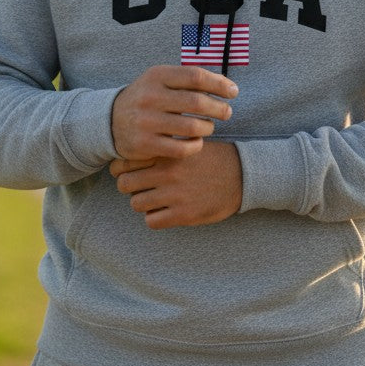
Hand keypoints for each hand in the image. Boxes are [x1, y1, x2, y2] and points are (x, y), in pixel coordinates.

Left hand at [110, 141, 241, 229]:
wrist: (242, 175)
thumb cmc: (213, 158)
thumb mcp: (188, 143)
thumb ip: (163, 146)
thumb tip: (135, 150)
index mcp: (167, 153)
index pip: (125, 161)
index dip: (121, 168)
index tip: (127, 171)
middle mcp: (167, 173)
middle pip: (125, 184)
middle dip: (129, 186)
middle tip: (139, 187)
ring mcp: (175, 195)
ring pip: (136, 204)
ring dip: (142, 203)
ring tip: (154, 200)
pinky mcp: (184, 214)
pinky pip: (152, 222)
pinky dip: (155, 218)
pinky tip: (165, 212)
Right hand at [111, 65, 237, 161]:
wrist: (111, 120)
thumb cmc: (148, 98)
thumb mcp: (162, 80)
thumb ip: (190, 79)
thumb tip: (227, 85)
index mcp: (156, 76)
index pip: (196, 76)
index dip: (219, 84)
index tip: (233, 92)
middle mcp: (150, 97)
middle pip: (197, 102)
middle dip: (219, 108)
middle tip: (227, 113)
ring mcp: (146, 122)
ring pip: (192, 127)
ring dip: (208, 128)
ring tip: (209, 127)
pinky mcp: (144, 145)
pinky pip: (181, 149)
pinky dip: (196, 146)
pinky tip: (197, 142)